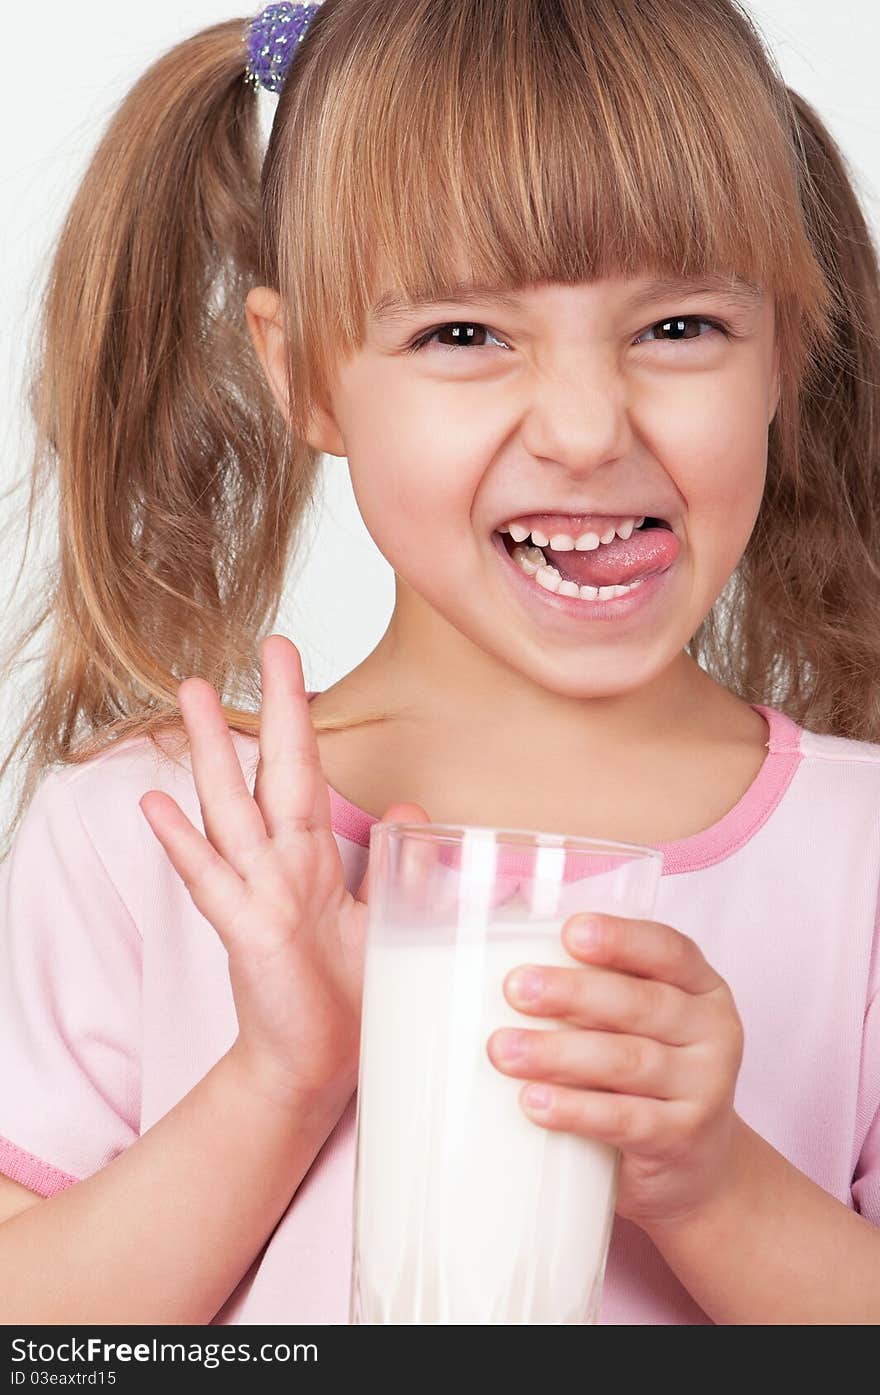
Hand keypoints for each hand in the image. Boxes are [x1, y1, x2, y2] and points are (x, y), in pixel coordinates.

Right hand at [139, 633, 429, 1110]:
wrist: (313, 1067)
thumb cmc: (342, 997)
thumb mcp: (382, 919)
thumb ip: (394, 864)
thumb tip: (412, 807)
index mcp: (313, 860)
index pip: (306, 770)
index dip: (302, 715)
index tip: (292, 660)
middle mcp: (281, 866)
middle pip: (273, 771)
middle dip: (274, 707)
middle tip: (268, 642)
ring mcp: (257, 896)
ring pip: (231, 809)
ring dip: (211, 751)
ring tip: (190, 694)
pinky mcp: (246, 935)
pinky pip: (212, 882)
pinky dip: (184, 845)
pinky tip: (156, 806)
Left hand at [486, 913, 744, 1228]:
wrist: (696, 1168)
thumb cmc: (647, 1076)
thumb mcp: (640, 1025)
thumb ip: (596, 991)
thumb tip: (505, 967)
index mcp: (701, 987)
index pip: (668, 950)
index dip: (621, 938)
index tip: (571, 932)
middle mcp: (712, 1031)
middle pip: (640, 1004)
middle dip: (572, 993)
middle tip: (515, 989)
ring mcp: (704, 1088)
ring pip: (627, 1061)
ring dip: (559, 1053)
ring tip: (503, 1051)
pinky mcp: (683, 1139)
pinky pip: (625, 1120)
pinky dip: (575, 1110)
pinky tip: (534, 1102)